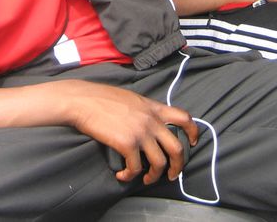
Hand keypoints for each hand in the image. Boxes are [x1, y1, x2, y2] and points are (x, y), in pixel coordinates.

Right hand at [63, 80, 196, 184]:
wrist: (83, 100)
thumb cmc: (102, 98)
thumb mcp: (132, 99)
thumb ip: (145, 110)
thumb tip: (150, 123)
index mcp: (154, 107)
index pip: (184, 117)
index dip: (193, 132)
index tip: (192, 142)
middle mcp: (151, 120)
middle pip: (177, 148)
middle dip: (178, 165)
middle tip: (172, 174)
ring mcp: (140, 132)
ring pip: (159, 163)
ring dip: (154, 176)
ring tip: (145, 179)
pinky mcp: (127, 143)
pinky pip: (135, 168)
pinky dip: (130, 176)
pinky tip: (122, 175)